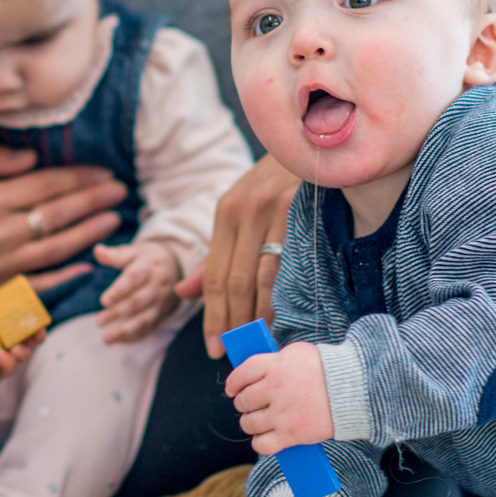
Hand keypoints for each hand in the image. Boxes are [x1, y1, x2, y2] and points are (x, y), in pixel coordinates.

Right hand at [0, 141, 125, 298]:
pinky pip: (34, 285)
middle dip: (93, 202)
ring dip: (88, 235)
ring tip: (112, 221)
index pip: (46, 187)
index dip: (79, 179)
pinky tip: (85, 265)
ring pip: (54, 250)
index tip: (104, 173)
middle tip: (121, 192)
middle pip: (56, 217)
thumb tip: (32, 160)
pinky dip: (63, 277)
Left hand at [92, 241, 180, 343]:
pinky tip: (118, 341)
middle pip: (138, 302)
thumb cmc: (148, 259)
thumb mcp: (135, 251)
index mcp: (149, 267)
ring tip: (106, 339)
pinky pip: (149, 329)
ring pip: (145, 319)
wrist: (177, 267)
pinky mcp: (161, 315)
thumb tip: (98, 250)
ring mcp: (160, 303)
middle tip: (99, 321)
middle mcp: (157, 287)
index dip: (120, 290)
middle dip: (119, 313)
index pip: (135, 279)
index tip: (104, 301)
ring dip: (126, 331)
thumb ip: (116, 254)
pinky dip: (134, 337)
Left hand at [178, 155, 299, 357]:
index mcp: (225, 212)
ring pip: (257, 276)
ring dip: (254, 314)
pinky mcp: (295, 211)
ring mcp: (269, 210)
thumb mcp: (239, 213)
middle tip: (232, 350)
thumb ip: (214, 256)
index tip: (213, 345)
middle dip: (229, 320)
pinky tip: (276, 315)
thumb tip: (184, 292)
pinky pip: (284, 263)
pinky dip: (278, 293)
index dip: (211, 314)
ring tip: (253, 340)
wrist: (311, 146)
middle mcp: (242, 211)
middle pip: (232, 279)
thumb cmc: (275, 186)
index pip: (213, 274)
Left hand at [223, 342, 333, 453]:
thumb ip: (275, 362)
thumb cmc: (328, 368)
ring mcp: (282, 413)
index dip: (233, 382)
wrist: (356, 389)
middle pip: (243, 400)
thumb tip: (256, 372)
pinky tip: (263, 438)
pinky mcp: (292, 434)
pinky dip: (259, 443)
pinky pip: (263, 444)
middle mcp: (275, 389)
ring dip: (249, 423)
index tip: (231, 389)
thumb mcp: (297, 354)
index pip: (242, 373)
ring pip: (249, 423)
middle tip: (248, 405)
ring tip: (256, 421)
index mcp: (275, 366)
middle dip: (242, 404)